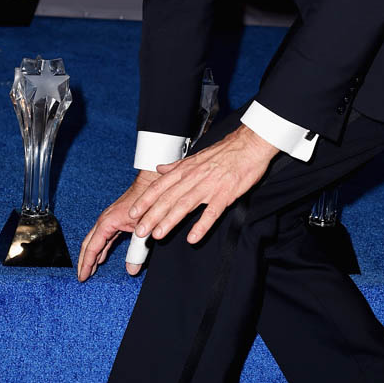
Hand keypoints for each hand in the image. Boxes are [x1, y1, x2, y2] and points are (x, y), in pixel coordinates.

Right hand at [77, 170, 157, 282]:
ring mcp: (109, 219)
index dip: (87, 263)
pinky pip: (104, 237)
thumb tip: (131, 270)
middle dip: (84, 261)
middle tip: (82, 276)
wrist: (152, 184)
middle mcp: (105, 220)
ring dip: (92, 256)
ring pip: (95, 240)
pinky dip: (100, 248)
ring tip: (89, 270)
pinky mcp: (116, 220)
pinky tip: (101, 257)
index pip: (92, 247)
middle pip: (88, 244)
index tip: (83, 276)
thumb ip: (137, 251)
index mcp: (108, 222)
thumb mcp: (143, 231)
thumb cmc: (147, 202)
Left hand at [128, 125, 278, 244]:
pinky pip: (212, 212)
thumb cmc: (225, 152)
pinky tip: (193, 238)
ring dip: (170, 220)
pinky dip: (202, 225)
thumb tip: (160, 169)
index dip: (146, 200)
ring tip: (158, 235)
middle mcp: (194, 177)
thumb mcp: (196, 156)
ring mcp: (209, 186)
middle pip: (168, 198)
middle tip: (139, 232)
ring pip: (185, 205)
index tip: (133, 213)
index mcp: (186, 169)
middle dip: (152, 215)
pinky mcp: (226, 194)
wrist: (250, 145)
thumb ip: (176, 166)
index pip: (160, 185)